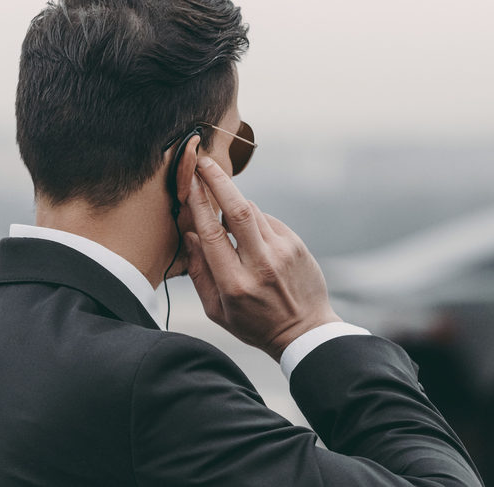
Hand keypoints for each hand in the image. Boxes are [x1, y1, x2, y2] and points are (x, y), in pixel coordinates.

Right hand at [182, 156, 339, 359]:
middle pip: (237, 210)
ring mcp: (282, 252)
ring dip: (234, 204)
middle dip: (218, 181)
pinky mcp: (296, 245)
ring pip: (252, 211)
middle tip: (204, 161)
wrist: (305, 331)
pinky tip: (251, 237)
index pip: (212, 234)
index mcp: (235, 284)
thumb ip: (199, 273)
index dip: (199, 204)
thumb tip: (189, 235)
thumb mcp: (217, 310)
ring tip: (224, 209)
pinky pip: (268, 221)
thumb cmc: (254, 324)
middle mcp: (261, 264)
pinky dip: (254, 220)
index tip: (189, 182)